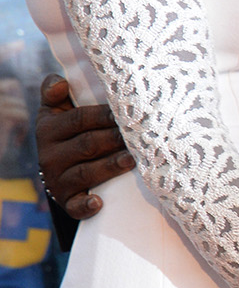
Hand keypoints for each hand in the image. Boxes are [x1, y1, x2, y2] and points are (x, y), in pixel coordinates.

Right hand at [36, 74, 133, 217]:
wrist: (61, 169)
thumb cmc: (70, 133)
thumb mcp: (57, 111)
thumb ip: (55, 92)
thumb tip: (60, 82)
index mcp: (49, 129)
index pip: (79, 119)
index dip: (104, 115)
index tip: (128, 112)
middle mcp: (49, 156)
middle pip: (86, 145)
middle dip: (114, 140)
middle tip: (140, 137)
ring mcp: (57, 180)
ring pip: (85, 173)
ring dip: (109, 167)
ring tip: (132, 160)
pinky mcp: (66, 201)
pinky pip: (74, 206)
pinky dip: (85, 205)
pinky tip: (99, 202)